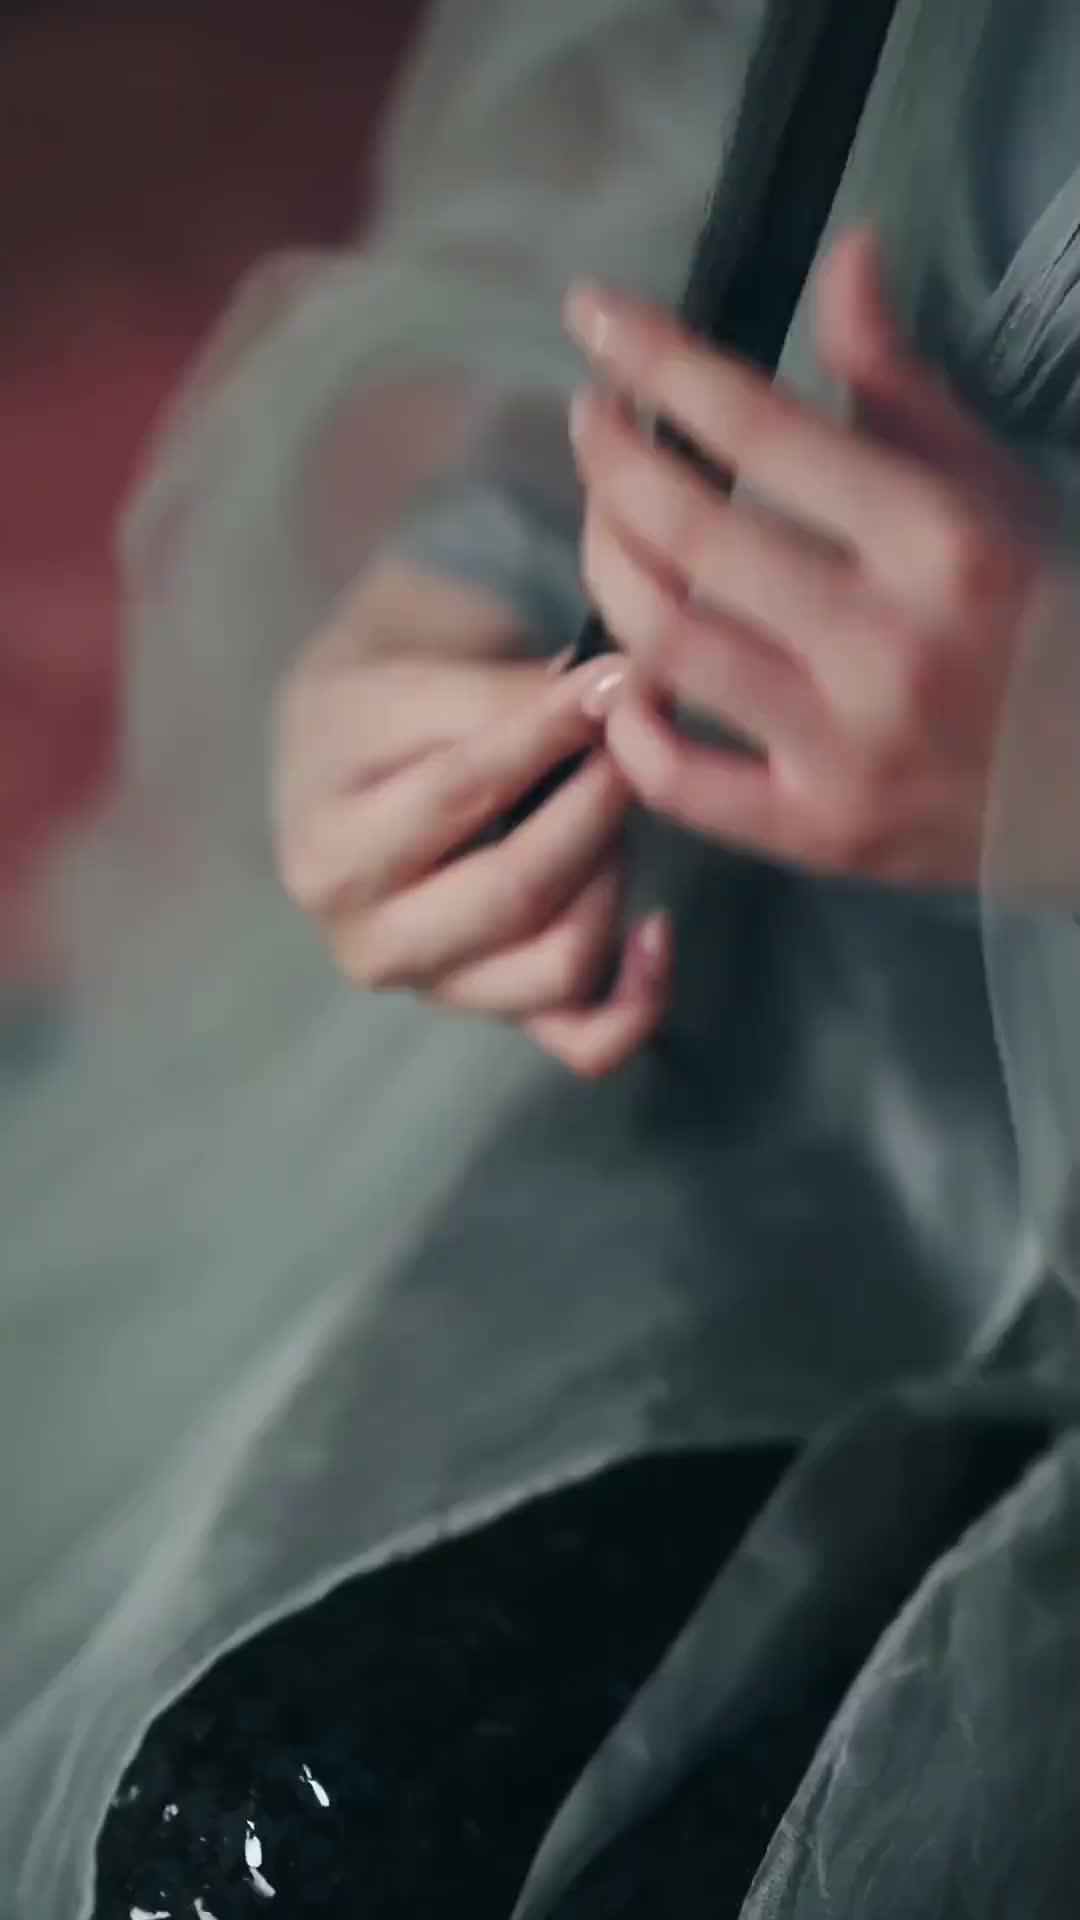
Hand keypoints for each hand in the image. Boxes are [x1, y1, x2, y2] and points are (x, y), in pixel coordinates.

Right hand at [272, 632, 669, 1075]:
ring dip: (613, 879)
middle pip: (515, 894)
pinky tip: (658, 926)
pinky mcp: (494, 1012)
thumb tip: (626, 690)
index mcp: (329, 851)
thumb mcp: (413, 675)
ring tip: (620, 809)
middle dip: (596, 810)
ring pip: (556, 966)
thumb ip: (509, 692)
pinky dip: (637, 998)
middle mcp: (368, 941)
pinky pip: (581, 1041)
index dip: (550, 735)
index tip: (617, 682)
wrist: (346, 752)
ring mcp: (433, 987)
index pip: (458, 796)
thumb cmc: (378, 706)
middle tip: (635, 744)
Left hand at [566, 226, 1047, 891]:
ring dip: (606, 570)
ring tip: (602, 523)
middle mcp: (882, 642)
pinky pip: (682, 782)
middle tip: (592, 422)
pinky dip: (629, 726)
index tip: (591, 315)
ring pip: (666, 645)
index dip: (658, 361)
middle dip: (612, 461)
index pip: (762, 428)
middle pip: (690, 534)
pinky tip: (624, 675)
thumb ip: (900, 381)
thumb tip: (843, 251)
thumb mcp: (985, 487)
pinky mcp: (817, 832)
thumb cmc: (1037, 616)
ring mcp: (843, 748)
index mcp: (935, 539)